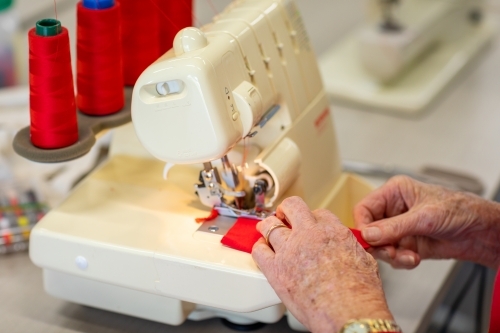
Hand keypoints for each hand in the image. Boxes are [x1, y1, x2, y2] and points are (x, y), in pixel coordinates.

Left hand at [252, 197, 392, 332]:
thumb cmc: (360, 294)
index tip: (310, 224)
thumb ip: (350, 248)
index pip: (318, 213)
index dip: (313, 218)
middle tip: (284, 215)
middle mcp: (309, 235)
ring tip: (266, 229)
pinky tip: (262, 249)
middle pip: (292, 207)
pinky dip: (259, 248)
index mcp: (332, 231)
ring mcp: (290, 250)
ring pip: (270, 226)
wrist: (349, 314)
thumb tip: (347, 249)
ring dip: (268, 226)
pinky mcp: (276, 270)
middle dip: (287, 210)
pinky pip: (258, 251)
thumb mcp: (364, 261)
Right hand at [354, 176, 499, 268]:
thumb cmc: (459, 210)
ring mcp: (399, 228)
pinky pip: (392, 256)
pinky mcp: (407, 244)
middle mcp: (393, 210)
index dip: (362, 225)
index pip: (364, 208)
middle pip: (369, 230)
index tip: (366, 241)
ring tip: (408, 257)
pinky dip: (400, 261)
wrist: (481, 232)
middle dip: (379, 244)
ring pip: (380, 246)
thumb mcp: (424, 217)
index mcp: (394, 193)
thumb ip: (394, 227)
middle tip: (390, 253)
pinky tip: (413, 259)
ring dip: (392, 255)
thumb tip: (368, 234)